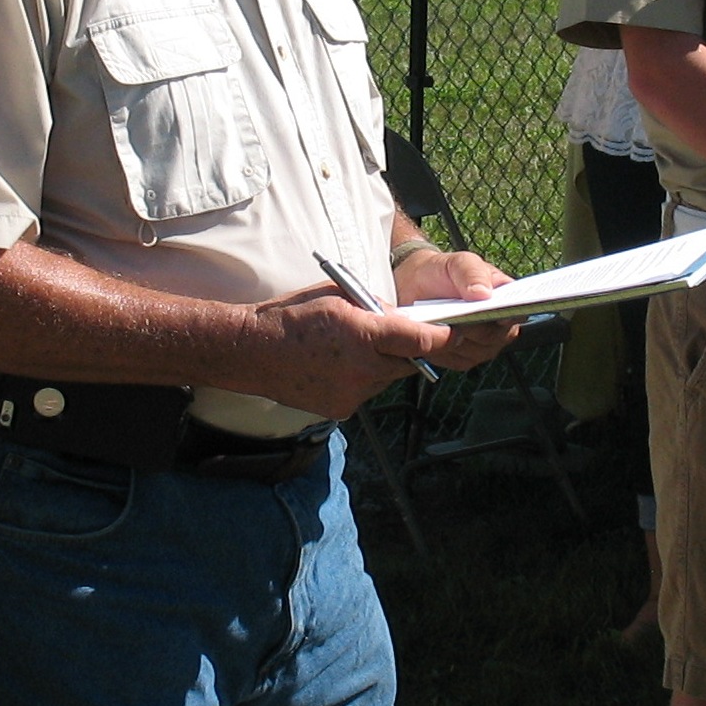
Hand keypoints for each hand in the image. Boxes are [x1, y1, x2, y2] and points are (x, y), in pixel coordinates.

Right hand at [247, 287, 457, 420]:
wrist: (252, 352)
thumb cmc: (292, 316)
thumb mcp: (338, 296)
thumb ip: (375, 308)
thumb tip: (402, 319)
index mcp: (364, 335)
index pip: (421, 341)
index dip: (442, 336)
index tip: (454, 331)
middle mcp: (363, 369)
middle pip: (409, 362)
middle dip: (408, 349)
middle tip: (399, 336)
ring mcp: (353, 393)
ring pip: (386, 378)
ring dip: (381, 365)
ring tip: (353, 350)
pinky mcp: (342, 409)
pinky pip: (366, 392)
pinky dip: (361, 379)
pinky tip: (337, 367)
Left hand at [394, 247, 520, 370]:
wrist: (414, 285)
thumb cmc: (443, 272)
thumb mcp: (457, 262)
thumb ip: (472, 272)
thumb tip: (484, 293)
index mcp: (506, 299)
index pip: (519, 311)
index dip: (512, 315)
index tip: (501, 315)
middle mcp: (499, 327)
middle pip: (495, 337)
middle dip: (475, 328)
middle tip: (457, 317)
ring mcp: (481, 345)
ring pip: (475, 352)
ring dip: (455, 339)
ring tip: (440, 323)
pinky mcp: (461, 358)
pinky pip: (455, 360)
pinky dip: (441, 349)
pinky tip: (430, 334)